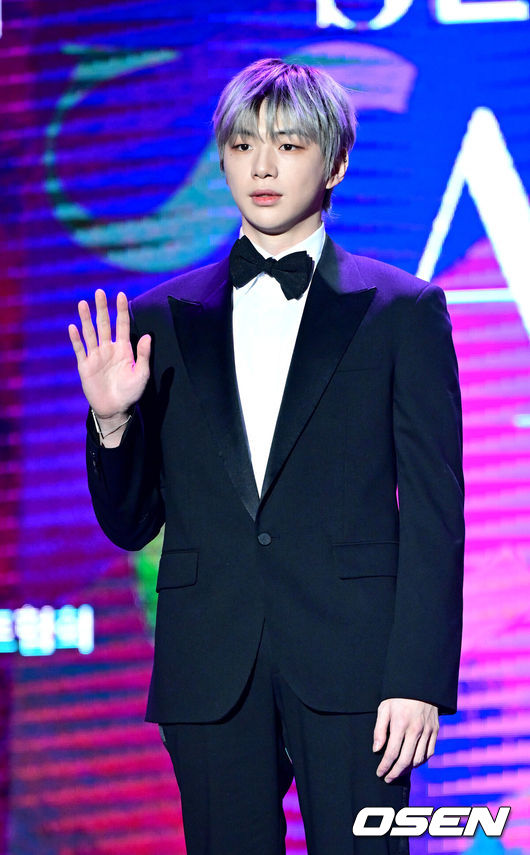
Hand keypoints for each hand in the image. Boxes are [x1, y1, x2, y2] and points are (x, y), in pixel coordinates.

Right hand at [68, 289, 150, 417]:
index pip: (122, 325)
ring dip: (86, 319)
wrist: (115, 409)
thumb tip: (147, 336)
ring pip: (90, 333)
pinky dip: (76, 339)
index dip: (121, 310)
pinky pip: (80, 350)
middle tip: (99, 292)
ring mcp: (96, 356)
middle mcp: (109, 348)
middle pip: (105, 324)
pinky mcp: (85, 366)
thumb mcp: (142, 374)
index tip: (120, 294)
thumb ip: (143, 355)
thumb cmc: (131, 392)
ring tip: (83, 303)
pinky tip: (73, 327)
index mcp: (124, 349)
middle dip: (102, 308)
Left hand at [372, 698, 438, 782]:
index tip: (379, 773)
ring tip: (399, 771)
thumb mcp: (384, 708)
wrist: (421, 684)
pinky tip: (413, 762)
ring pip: (419, 759)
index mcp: (400, 724)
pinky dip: (421, 761)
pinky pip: (429, 753)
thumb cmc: (398, 696)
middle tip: (388, 778)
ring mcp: (427, 731)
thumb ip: (379, 730)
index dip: (385, 766)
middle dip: (395, 773)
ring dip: (408, 769)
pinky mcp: (435, 731)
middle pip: (405, 760)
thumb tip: (376, 750)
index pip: (391, 753)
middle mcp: (415, 730)